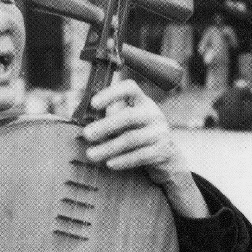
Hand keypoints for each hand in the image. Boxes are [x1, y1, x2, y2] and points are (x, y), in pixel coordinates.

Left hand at [82, 79, 208, 218]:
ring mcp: (160, 132)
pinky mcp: (163, 150)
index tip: (93, 104)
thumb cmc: (138, 135)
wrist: (167, 155)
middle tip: (86, 134)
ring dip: (108, 147)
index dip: (111, 93)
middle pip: (128, 116)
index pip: (129, 88)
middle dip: (105, 126)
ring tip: (91, 154)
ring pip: (131, 139)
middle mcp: (153, 113)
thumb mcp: (126, 123)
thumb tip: (83, 114)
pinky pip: (141, 155)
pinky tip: (110, 164)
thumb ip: (109, 117)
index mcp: (142, 101)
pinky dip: (123, 160)